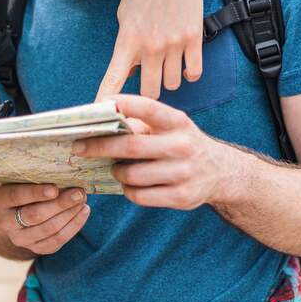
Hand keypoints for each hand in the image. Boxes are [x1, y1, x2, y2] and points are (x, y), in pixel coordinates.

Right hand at [0, 182, 89, 255]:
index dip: (36, 193)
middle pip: (35, 215)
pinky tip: (83, 212)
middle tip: (78, 193)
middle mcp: (5, 223)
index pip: (17, 196)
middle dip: (60, 204)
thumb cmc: (25, 186)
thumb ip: (36, 176)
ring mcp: (20, 239)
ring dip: (70, 214)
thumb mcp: (23, 178)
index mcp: (0, 200)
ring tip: (83, 201)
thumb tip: (64, 174)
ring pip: (49, 229)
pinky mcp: (36, 249)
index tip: (55, 188)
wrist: (20, 210)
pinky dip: (74, 226)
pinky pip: (57, 240)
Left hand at [74, 94, 230, 209]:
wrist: (221, 172)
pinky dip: (128, 190)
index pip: (147, 107)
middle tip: (79, 147)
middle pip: (131, 146)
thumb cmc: (184, 144)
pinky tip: (128, 185)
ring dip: (116, 172)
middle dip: (99, 146)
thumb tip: (100, 122)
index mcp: (178, 121)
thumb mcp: (172, 127)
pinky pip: (140, 196)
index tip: (98, 105)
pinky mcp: (182, 196)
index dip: (121, 104)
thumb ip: (143, 124)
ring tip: (114, 168)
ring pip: (132, 175)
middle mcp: (182, 145)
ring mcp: (183, 172)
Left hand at [98, 0, 203, 99]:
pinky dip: (189, 73)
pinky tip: (184, 66)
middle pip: (149, 93)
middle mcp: (151, 46)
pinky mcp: (194, 38)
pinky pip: (194, 72)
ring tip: (165, 67)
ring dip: (168, 80)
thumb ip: (126, 45)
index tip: (101, 116)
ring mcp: (174, 44)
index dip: (106, 101)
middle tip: (146, 87)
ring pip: (173, 85)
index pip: (114, 79)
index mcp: (127, 40)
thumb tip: (129, 72)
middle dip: (146, 95)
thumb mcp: (124, 15)